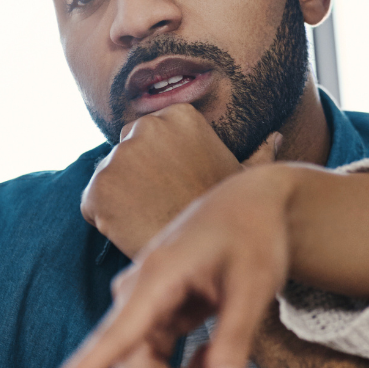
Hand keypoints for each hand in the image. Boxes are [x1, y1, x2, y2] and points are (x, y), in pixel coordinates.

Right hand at [27, 163, 302, 367]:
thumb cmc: (253, 233)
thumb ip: (235, 342)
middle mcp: (134, 298)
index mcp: (153, 282)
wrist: (251, 202)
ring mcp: (140, 310)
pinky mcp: (152, 319)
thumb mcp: (253, 285)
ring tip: (228, 366)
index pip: (108, 343)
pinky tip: (215, 354)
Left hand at [81, 102, 280, 258]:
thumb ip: (257, 153)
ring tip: (150, 219)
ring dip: (119, 197)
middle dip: (135, 174)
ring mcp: (118, 157)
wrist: (208, 252)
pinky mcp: (99, 188)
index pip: (150, 133)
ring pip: (108, 178)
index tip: (174, 183)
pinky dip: (105, 218)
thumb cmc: (229, 213)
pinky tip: (133, 229)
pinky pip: (92, 204)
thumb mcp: (245, 178)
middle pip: (125, 151)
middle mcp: (144, 127)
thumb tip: (276, 137)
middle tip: (159, 203)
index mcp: (179, 115)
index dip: (159, 162)